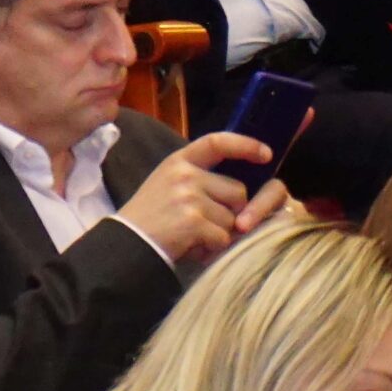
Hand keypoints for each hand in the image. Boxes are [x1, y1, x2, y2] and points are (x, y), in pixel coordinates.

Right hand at [116, 131, 290, 262]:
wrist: (126, 241)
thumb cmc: (150, 216)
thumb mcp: (169, 185)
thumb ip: (200, 180)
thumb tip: (242, 194)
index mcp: (178, 161)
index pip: (217, 142)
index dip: (245, 145)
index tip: (266, 153)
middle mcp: (185, 174)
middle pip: (238, 190)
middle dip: (231, 211)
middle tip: (205, 224)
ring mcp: (189, 196)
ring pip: (234, 217)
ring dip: (220, 232)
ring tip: (193, 235)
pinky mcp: (193, 220)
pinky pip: (224, 237)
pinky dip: (212, 248)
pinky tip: (190, 246)